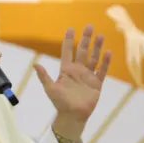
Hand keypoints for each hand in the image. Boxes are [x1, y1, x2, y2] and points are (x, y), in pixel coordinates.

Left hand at [34, 25, 111, 139]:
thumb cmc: (60, 103)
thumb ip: (44, 76)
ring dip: (97, 47)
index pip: (68, 51)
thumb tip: (35, 64)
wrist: (72, 116)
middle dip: (86, 39)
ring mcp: (87, 76)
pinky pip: (101, 71)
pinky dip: (105, 62)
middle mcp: (78, 70)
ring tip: (100, 35)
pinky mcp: (96, 84)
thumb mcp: (50, 89)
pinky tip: (108, 52)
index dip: (69, 40)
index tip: (71, 29)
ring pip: (93, 58)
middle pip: (83, 51)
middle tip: (90, 26)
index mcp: (66, 70)